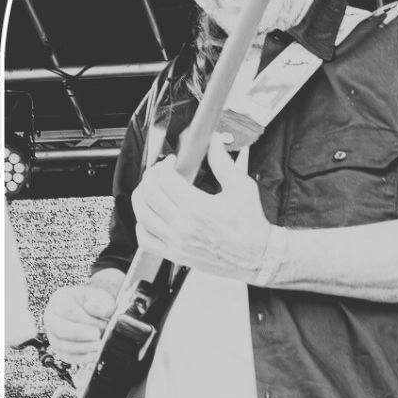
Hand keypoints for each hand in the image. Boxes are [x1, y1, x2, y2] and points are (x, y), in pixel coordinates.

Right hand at [41, 279, 117, 367]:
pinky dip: (80, 358)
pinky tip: (94, 356)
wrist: (95, 313)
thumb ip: (101, 302)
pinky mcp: (60, 348)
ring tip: (99, 346)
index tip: (101, 323)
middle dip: (79, 334)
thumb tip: (91, 308)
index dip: (84, 318)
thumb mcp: (103, 297)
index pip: (66, 309)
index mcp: (60, 299)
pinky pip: (66, 356)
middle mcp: (52, 316)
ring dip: (82, 347)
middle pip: (58, 328)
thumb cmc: (96, 304)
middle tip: (98, 336)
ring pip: (60, 345)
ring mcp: (53, 334)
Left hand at [133, 134, 275, 282]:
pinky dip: (141, 225)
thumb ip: (223, 162)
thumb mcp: (241, 186)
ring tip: (149, 189)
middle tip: (160, 172)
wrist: (257, 256)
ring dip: (141, 197)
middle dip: (150, 176)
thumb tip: (214, 142)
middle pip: (149, 194)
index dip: (165, 165)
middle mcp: (183, 225)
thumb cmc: (251, 225)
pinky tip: (148, 217)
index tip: (172, 162)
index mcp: (197, 207)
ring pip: (142, 215)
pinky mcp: (175, 255)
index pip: (165, 179)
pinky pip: (145, 240)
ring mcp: (176, 242)